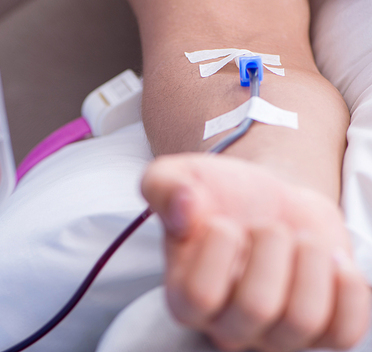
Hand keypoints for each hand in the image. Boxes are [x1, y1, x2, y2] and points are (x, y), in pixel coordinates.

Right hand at [141, 153, 370, 351]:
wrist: (266, 198)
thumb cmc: (219, 194)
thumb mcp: (178, 176)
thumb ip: (164, 186)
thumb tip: (184, 209)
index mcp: (184, 297)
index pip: (199, 296)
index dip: (219, 247)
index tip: (222, 220)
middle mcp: (228, 326)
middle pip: (256, 308)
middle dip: (269, 244)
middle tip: (265, 224)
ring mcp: (276, 334)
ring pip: (303, 320)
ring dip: (308, 258)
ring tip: (299, 238)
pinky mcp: (321, 331)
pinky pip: (343, 330)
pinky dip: (346, 287)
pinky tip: (329, 258)